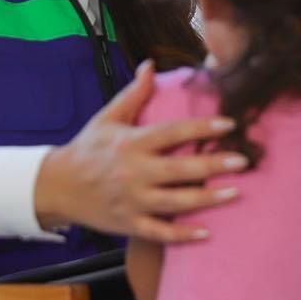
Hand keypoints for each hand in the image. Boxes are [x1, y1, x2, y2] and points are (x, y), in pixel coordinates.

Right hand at [35, 61, 247, 242]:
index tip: (229, 125)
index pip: (172, 132)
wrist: (57, 186)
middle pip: (181, 168)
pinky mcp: (129, 224)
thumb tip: (150, 64)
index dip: (202, 127)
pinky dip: (182, 235)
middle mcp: (134, 171)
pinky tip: (206, 233)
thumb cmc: (87, 148)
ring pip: (176, 202)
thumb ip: (134, 93)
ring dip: (208, 199)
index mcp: (131, 142)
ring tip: (235, 192)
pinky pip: (160, 232)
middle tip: (243, 161)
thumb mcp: (107, 117)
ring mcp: (132, 200)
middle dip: (214, 164)